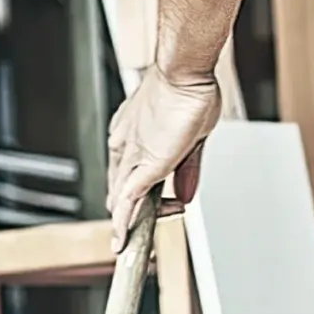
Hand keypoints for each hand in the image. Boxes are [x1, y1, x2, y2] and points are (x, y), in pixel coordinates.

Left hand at [107, 64, 221, 252]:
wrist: (184, 70)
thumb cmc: (190, 87)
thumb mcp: (194, 135)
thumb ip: (186, 168)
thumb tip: (185, 193)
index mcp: (133, 134)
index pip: (127, 173)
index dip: (135, 195)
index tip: (153, 207)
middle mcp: (125, 145)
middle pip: (119, 189)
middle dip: (132, 213)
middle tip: (147, 228)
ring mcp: (131, 155)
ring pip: (120, 198)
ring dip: (128, 222)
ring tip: (133, 243)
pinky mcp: (143, 165)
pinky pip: (128, 202)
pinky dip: (124, 223)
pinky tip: (122, 240)